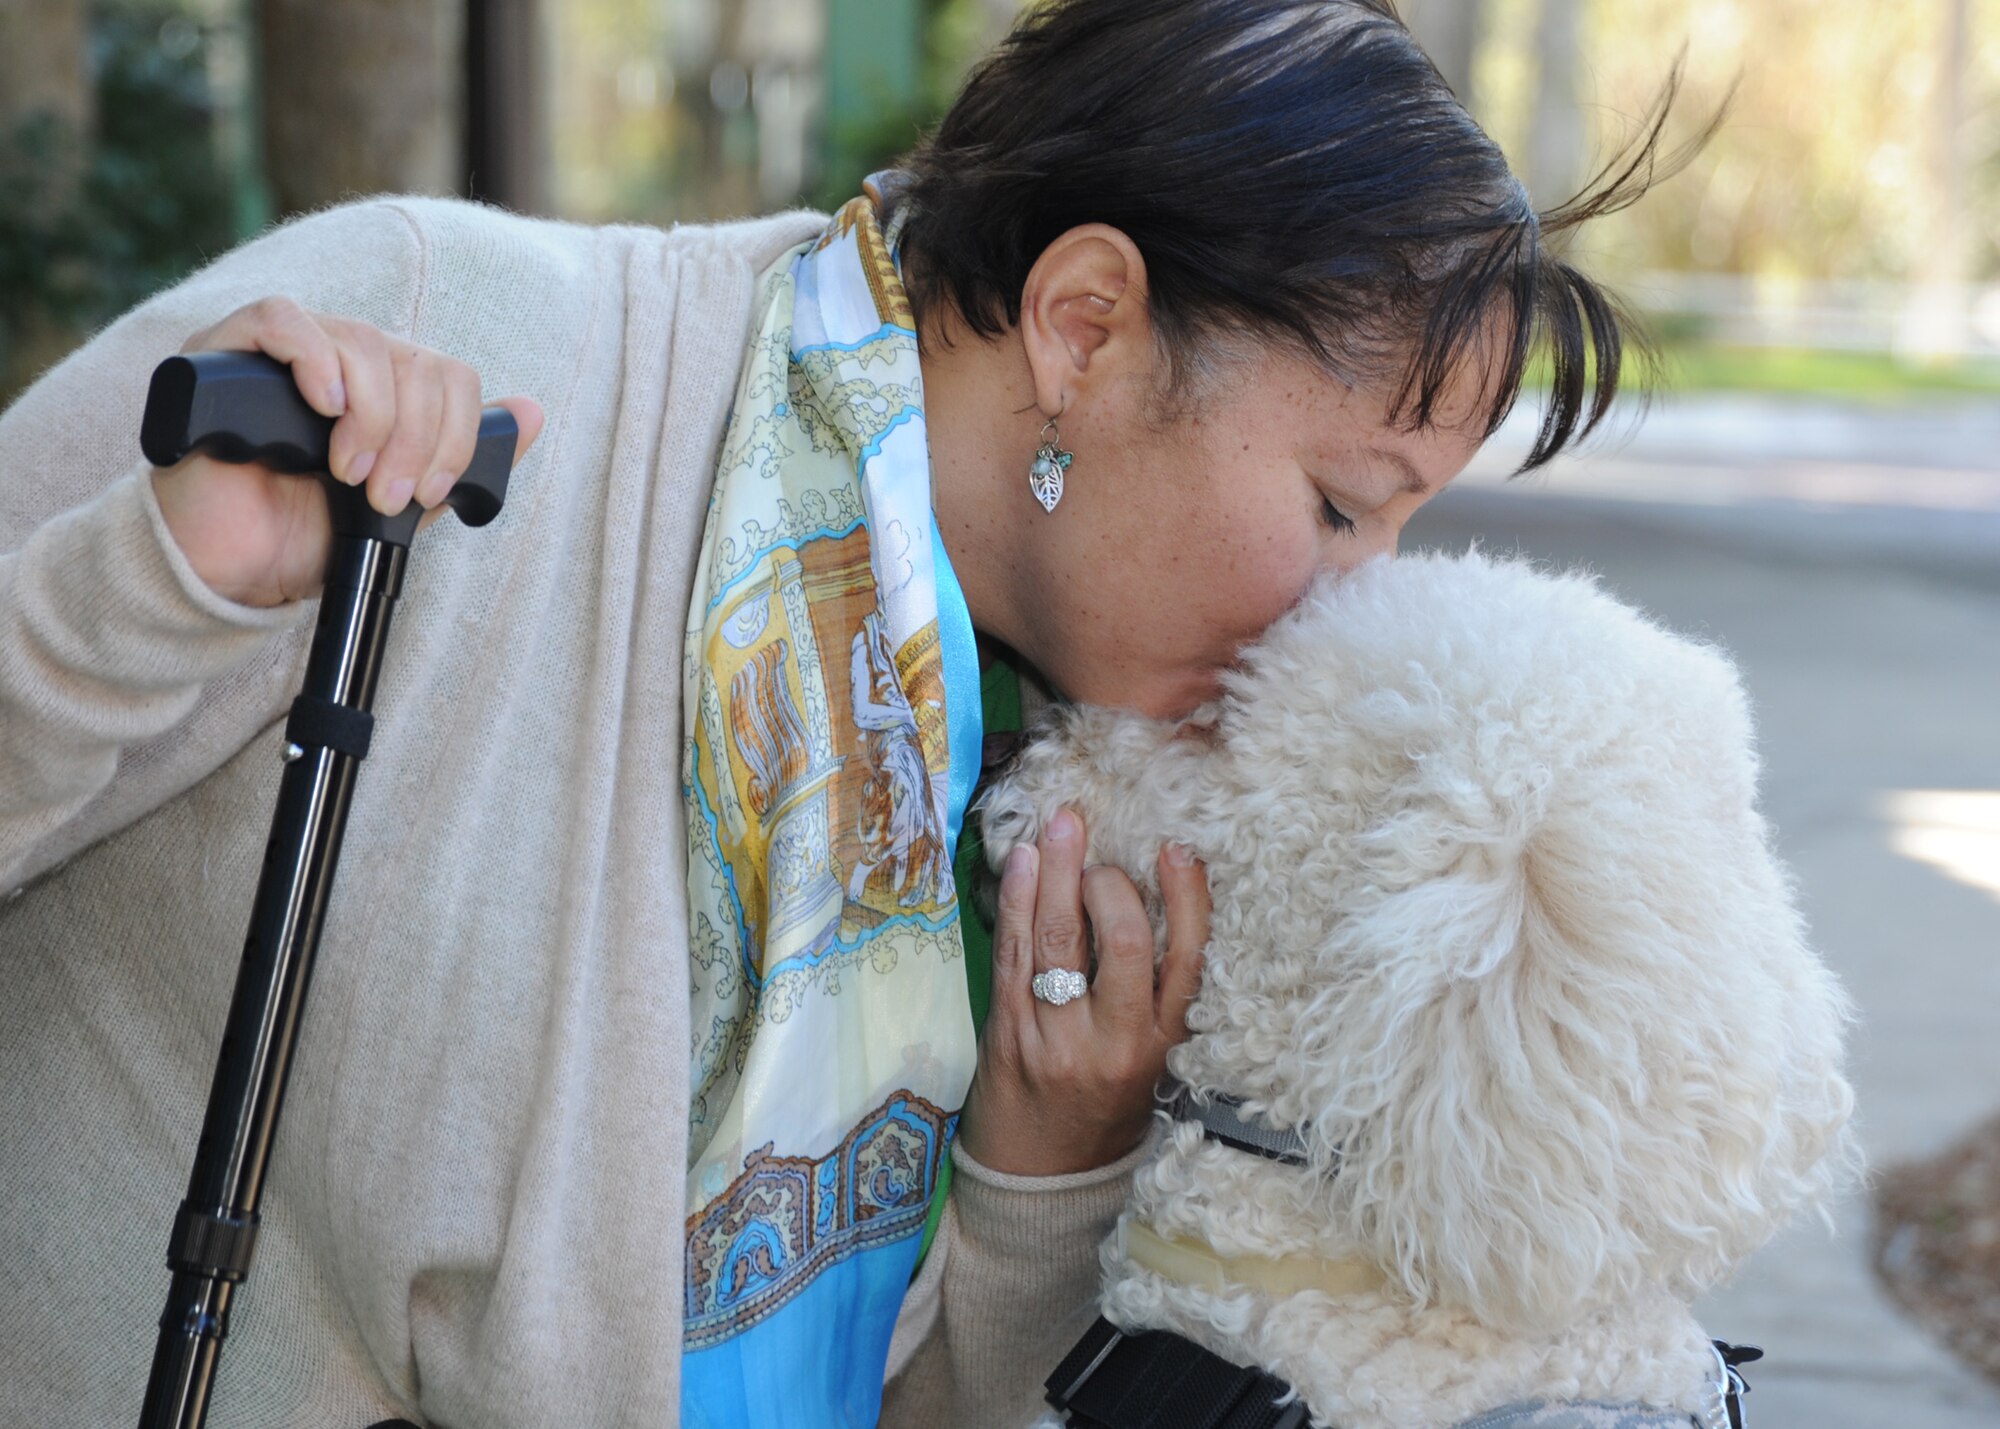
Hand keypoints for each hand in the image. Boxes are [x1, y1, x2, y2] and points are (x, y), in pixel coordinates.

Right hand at [151, 296, 544, 607]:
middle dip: (414, 437)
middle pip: (411, 359)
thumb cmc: (308, 534)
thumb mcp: (401, 505)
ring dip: (372, 416)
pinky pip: (283, 319)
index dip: (453, 432)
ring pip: (361, 341)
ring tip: (349, 473)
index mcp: (383, 389)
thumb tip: (532, 413)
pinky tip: (325, 406)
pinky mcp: (227, 349)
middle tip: (386, 494)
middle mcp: (340, 360)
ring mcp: (285, 351)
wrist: (232, 568)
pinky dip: (316, 359)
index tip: (431, 492)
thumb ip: (458, 463)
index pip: (447, 372)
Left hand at [957, 807, 1208, 1176]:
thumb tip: (1150, 899)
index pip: (1188, 959)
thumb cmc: (1103, 1109)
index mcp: (1165, 1043)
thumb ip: (1154, 993)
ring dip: (1056, 871)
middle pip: (1120, 939)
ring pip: (1059, 938)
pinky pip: (1014, 954)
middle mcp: (1117, 1041)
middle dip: (1106, 880)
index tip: (1176, 851)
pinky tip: (1022, 863)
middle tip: (1094, 847)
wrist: (1041, 1181)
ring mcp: (1058, 1037)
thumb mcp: (1152, 1060)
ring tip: (1058, 827)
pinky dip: (1017, 901)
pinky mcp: (1010, 1034)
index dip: (1187, 898)